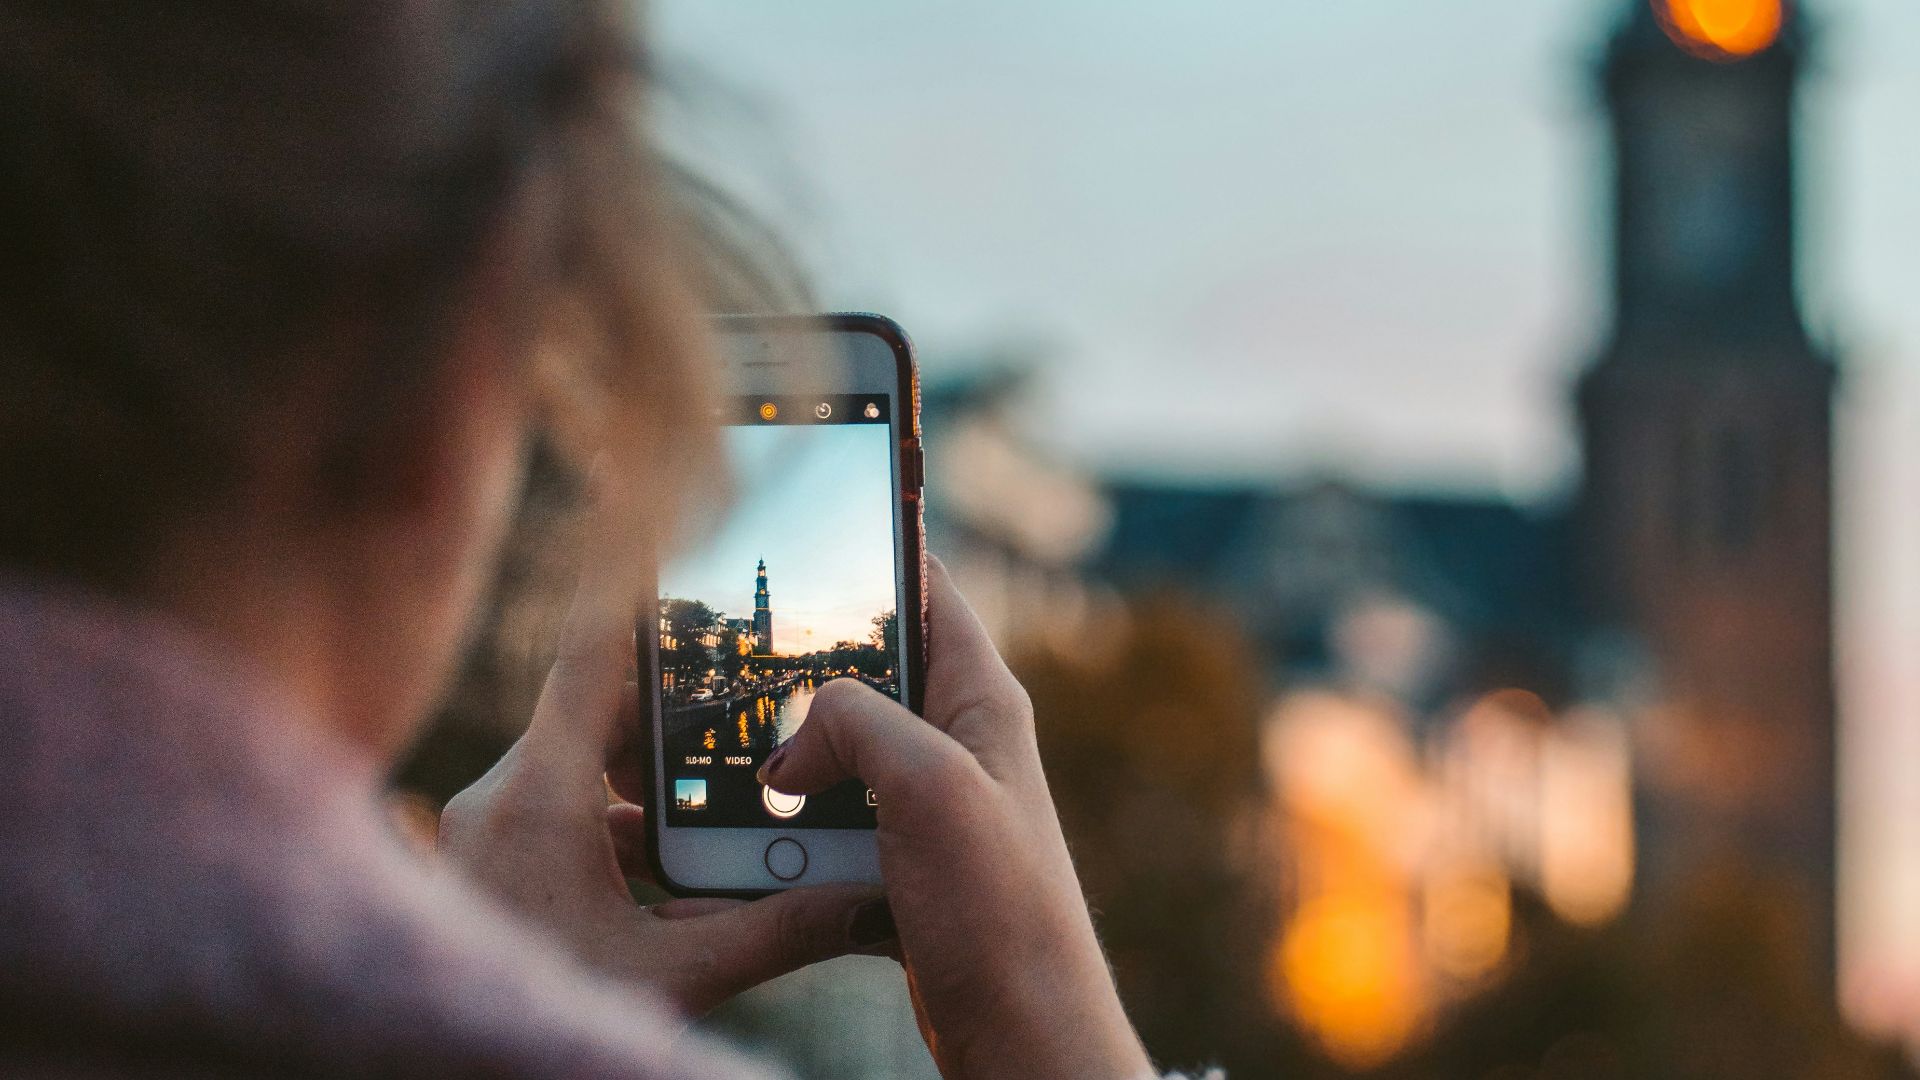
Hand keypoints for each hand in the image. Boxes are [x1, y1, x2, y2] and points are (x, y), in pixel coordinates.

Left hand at [437, 548, 883, 1016]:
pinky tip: (671, 858)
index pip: (590, 649)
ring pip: (581, 765)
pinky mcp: (486, 865)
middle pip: (600, 707)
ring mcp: (486, 831)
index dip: (634, 581)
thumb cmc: (545, 1014)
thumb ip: (776, 930)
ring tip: (726, 765)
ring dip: (650, 770)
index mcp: (538, 795)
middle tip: (748, 676)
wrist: (433, 1076)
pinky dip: (617, 819)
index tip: (667, 519)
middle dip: (678, 701)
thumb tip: (871, 899)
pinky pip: (559, 812)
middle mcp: (501, 796)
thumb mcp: (673, 978)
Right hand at [758, 558, 1152, 1079]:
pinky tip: (743, 844)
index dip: (870, 551)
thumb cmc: (1001, 912)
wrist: (1022, 1034)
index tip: (803, 526)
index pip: (925, 589)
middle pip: (859, 672)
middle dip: (795, 673)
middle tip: (722, 665)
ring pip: (831, 754)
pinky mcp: (897, 864)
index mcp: (981, 698)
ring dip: (781, 765)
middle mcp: (956, 741)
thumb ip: (856, 723)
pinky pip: (826, 826)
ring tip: (718, 767)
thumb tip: (789, 744)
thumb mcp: (930, 786)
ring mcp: (925, 805)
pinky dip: (786, 833)